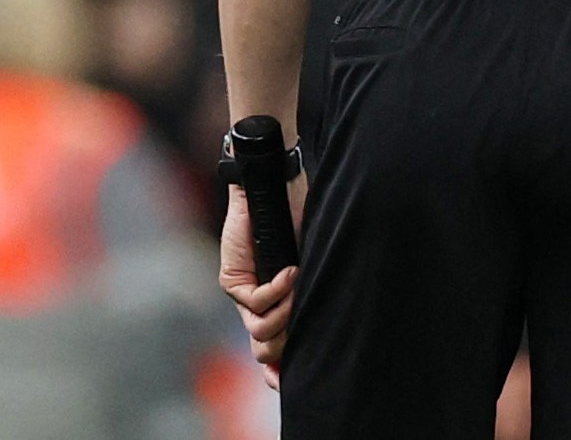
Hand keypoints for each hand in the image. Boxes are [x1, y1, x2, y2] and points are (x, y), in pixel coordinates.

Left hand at [218, 173, 306, 389]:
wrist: (279, 188)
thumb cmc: (303, 218)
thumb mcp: (316, 260)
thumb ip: (317, 288)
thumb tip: (337, 322)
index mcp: (279, 302)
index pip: (275, 349)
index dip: (282, 370)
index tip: (291, 382)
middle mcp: (260, 303)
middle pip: (266, 349)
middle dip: (286, 344)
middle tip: (301, 320)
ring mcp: (244, 293)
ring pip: (261, 332)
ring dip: (285, 313)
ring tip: (299, 285)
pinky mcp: (233, 280)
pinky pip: (257, 302)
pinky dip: (279, 289)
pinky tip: (291, 270)